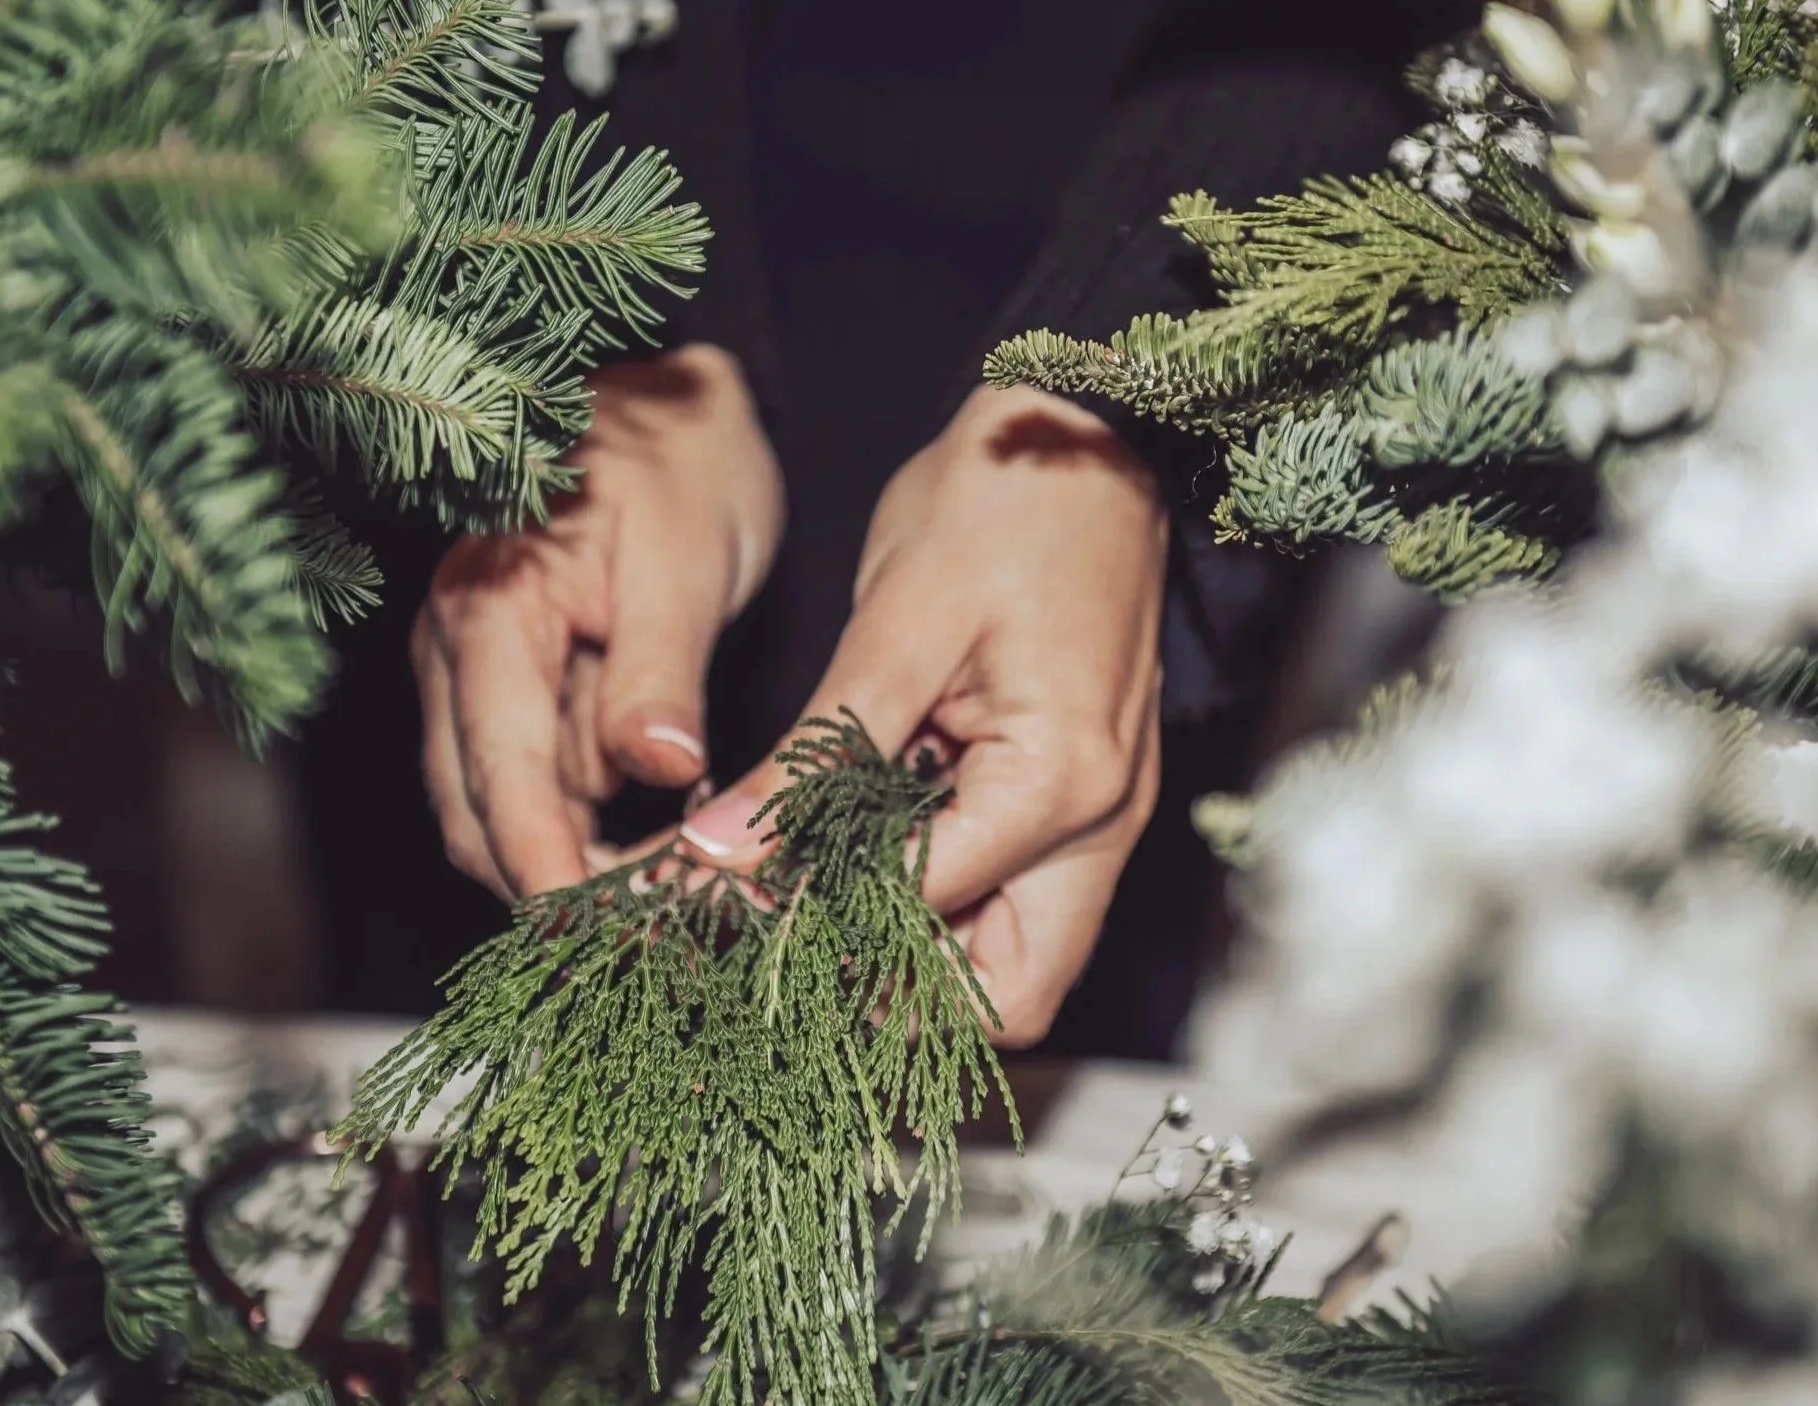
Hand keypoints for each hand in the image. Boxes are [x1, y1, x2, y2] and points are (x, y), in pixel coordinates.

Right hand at [414, 344, 782, 901]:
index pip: (500, 776)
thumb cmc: (678, 458)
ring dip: (563, 856)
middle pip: (476, 809)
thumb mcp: (685, 559)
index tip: (597, 940)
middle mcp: (455, 643)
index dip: (543, 869)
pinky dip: (574, 817)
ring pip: (493, 801)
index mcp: (489, 611)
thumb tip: (659, 772)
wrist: (669, 397)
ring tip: (659, 901)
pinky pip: (525, 772)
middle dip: (549, 882)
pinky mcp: (504, 676)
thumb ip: (660, 670)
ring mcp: (469, 663)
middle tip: (646, 942)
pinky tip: (647, 841)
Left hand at [675, 385, 1166, 1046]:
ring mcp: (1098, 817)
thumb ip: (813, 754)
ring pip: (1015, 962)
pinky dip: (936, 905)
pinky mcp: (1079, 798)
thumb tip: (718, 854)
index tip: (721, 915)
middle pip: (1007, 996)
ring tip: (804, 908)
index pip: (925, 917)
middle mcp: (1098, 824)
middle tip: (780, 950)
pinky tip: (852, 864)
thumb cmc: (1009, 497)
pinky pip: (1014, 898)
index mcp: (1060, 784)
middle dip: (894, 1000)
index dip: (814, 927)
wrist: (1092, 424)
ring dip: (914, 958)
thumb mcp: (895, 623)